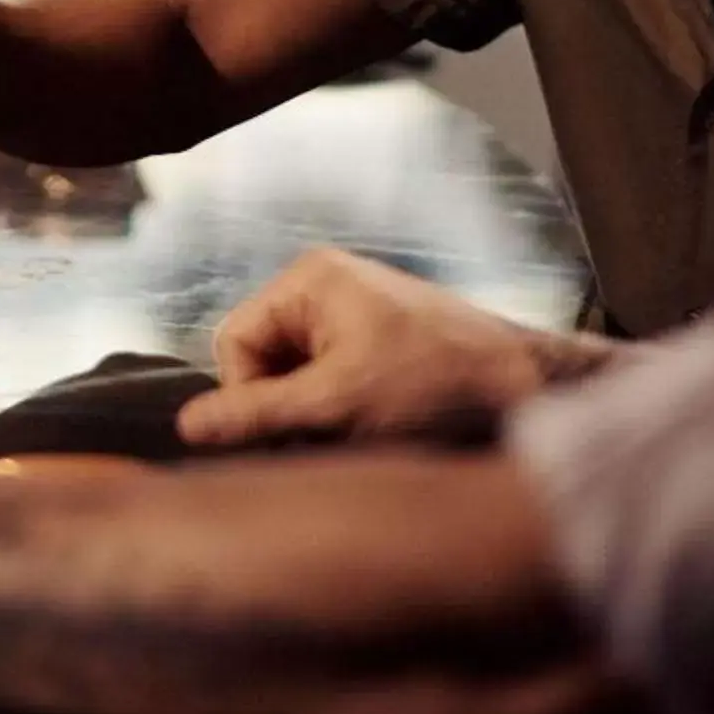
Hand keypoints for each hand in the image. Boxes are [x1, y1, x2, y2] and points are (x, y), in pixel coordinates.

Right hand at [174, 247, 596, 449]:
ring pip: (294, 381)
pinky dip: (342, 413)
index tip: (292, 429)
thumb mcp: (336, 406)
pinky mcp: (376, 342)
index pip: (233, 343)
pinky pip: (328, 383)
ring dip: (315, 417)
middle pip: (262, 362)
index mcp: (309, 279)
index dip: (249, 396)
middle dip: (287, 408)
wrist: (527, 388)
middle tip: (332, 433)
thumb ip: (256, 415)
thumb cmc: (437, 385)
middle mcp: (326, 285)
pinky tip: (379, 425)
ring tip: (363, 429)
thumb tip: (187, 426)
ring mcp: (353, 312)